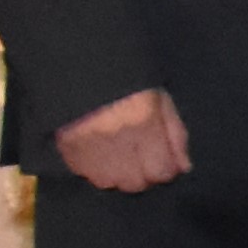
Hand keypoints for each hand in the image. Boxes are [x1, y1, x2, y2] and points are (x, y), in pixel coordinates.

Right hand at [52, 86, 190, 192]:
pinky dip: (91, 167)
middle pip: (134, 183)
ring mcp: (87, 145)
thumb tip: (183, 168)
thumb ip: (175, 135)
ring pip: (107, 182)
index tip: (162, 161)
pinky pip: (82, 172)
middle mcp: (117, 138)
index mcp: (145, 123)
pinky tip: (96, 150)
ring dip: (115, 174)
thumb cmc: (130, 82)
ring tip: (116, 154)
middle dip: (141, 175)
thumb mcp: (162, 101)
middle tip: (139, 157)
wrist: (81, 64)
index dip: (164, 169)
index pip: (161, 172)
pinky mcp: (64, 146)